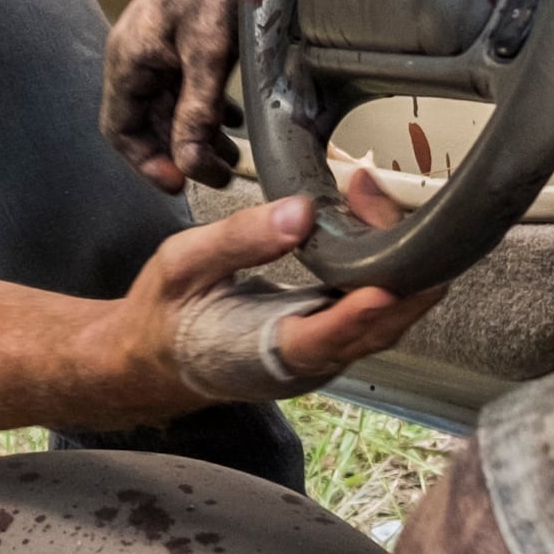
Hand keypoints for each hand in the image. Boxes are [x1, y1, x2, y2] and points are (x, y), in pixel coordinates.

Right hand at [103, 0, 239, 192]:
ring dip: (196, 132)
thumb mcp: (207, 53)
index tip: (179, 183)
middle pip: (149, 121)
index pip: (119, 130)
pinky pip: (186, 83)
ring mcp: (159, 45)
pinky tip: (232, 118)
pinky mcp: (183, 35)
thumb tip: (188, 164)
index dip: (145, 162)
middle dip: (180, 151)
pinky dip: (206, 107)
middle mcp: (136, 55)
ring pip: (171, 104)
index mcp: (127, 59)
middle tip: (217, 174)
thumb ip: (196, 111)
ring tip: (230, 155)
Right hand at [123, 168, 435, 408]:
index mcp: (266, 354)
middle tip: (369, 192)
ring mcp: (328, 353)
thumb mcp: (183, 265)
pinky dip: (383, 261)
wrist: (160, 358)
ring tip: (368, 194)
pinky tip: (367, 217)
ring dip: (394, 256)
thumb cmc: (168, 315)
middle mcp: (310, 362)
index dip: (356, 314)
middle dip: (390, 259)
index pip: (324, 340)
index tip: (383, 285)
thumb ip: (238, 240)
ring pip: (387, 314)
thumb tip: (300, 211)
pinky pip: (375, 305)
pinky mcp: (333, 337)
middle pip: (378, 323)